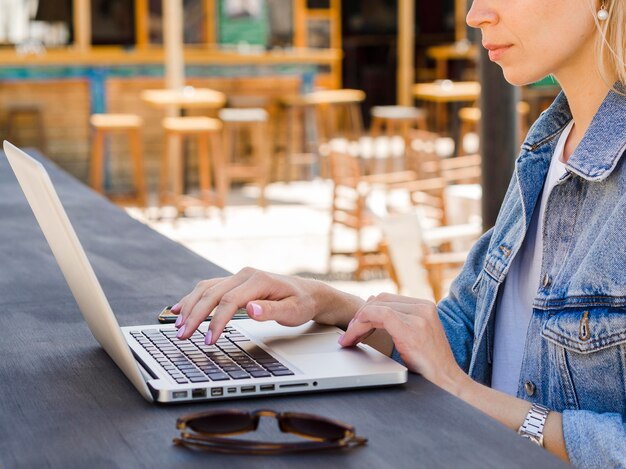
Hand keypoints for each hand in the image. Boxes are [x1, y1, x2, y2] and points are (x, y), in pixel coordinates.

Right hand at [172, 267, 328, 343]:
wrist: (307, 292)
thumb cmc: (301, 303)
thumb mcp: (293, 311)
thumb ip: (271, 311)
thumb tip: (251, 309)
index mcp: (258, 281)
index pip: (229, 301)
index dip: (216, 321)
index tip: (209, 340)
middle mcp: (244, 275)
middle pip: (212, 294)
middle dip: (195, 315)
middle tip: (182, 336)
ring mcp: (238, 277)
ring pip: (206, 289)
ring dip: (190, 307)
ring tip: (178, 326)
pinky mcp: (234, 282)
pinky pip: (208, 288)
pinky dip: (193, 298)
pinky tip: (179, 309)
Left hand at [339, 293, 466, 393]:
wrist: (447, 382)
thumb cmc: (429, 365)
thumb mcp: (415, 337)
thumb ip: (400, 322)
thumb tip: (373, 314)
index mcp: (424, 306)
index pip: (387, 299)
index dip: (367, 310)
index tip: (355, 326)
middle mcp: (423, 306)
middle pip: (380, 300)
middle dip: (360, 316)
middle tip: (348, 333)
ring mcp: (419, 315)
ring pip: (376, 307)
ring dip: (357, 323)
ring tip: (348, 339)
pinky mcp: (411, 327)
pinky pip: (379, 315)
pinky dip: (362, 324)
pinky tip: (354, 336)